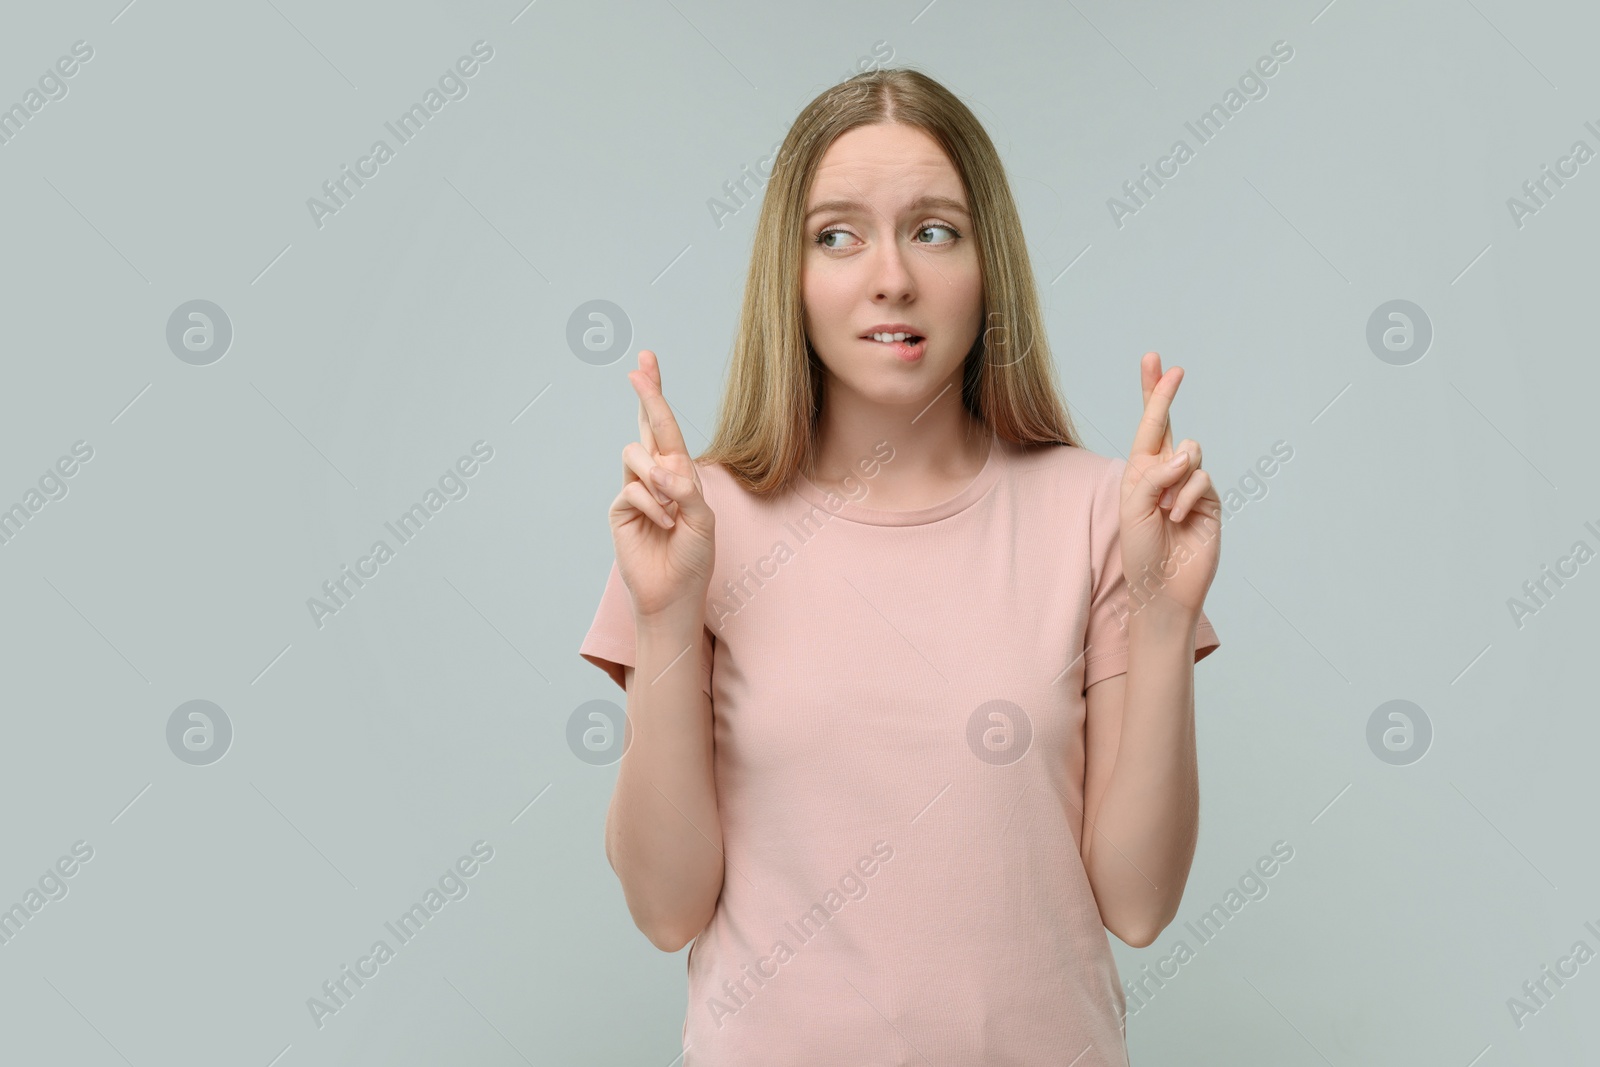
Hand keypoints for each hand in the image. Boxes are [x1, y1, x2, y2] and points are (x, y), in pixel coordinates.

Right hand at [609, 349, 715, 619]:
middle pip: (646, 426)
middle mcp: (657, 476)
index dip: (655, 394)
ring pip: (637, 455)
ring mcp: (636, 490)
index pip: (666, 427)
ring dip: (657, 479)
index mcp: (681, 473)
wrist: (672, 594)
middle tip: (639, 370)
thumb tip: (660, 468)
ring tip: (671, 512)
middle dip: (646, 395)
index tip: (646, 362)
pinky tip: (662, 525)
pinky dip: (652, 505)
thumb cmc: (694, 558)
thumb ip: (686, 490)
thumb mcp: (703, 521)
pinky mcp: (621, 508)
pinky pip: (632, 488)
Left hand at [1117, 352, 1220, 621]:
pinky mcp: (1210, 500)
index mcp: (1140, 472)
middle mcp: (1165, 473)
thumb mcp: (1133, 509)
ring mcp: (1189, 485)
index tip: (1154, 361)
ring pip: (1189, 453)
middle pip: (1168, 424)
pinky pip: (1200, 479)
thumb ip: (1154, 475)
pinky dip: (1186, 497)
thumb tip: (1186, 451)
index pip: (1146, 426)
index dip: (1151, 394)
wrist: (1164, 588)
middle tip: (1171, 368)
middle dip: (1164, 394)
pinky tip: (1177, 518)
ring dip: (1172, 479)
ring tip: (1163, 510)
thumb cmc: (1141, 551)